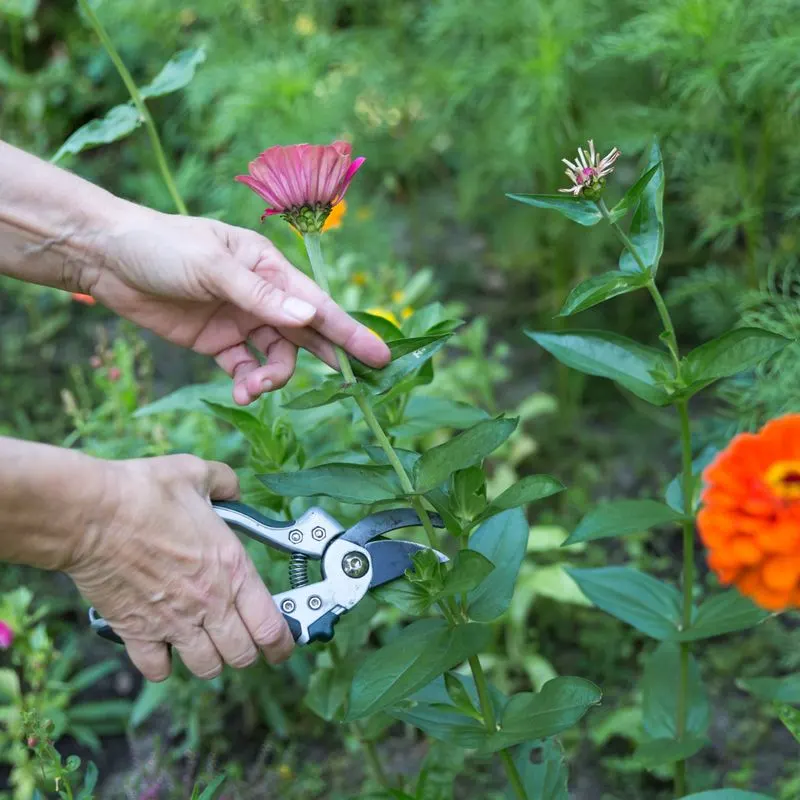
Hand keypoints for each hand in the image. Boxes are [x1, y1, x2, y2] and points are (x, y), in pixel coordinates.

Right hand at [66, 454, 292, 680]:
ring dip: (210, 660)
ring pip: (206, 668)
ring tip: (206, 643)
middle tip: (243, 639)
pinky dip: (163, 665)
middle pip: (243, 655)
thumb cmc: (144, 493)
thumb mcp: (197, 474)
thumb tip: (232, 488)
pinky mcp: (136, 632)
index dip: (283, 642)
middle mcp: (209, 602)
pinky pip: (157, 669)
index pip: (271, 626)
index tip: (283, 644)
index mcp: (232, 568)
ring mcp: (173, 622)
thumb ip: (224, 482)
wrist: (92, 515)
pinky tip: (164, 648)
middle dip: (248, 651)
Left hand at [87, 207, 389, 404]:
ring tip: (253, 390)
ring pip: (277, 357)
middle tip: (353, 386)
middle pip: (307, 333)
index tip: (379, 356)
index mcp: (268, 267)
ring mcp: (240, 320)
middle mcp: (261, 295)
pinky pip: (245, 368)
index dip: (349, 331)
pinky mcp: (216, 342)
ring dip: (273, 378)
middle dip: (330, 358)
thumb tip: (311, 317)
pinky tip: (240, 393)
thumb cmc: (162, 246)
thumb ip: (261, 296)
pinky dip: (247, 383)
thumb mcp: (213, 267)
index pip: (317, 303)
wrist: (106, 258)